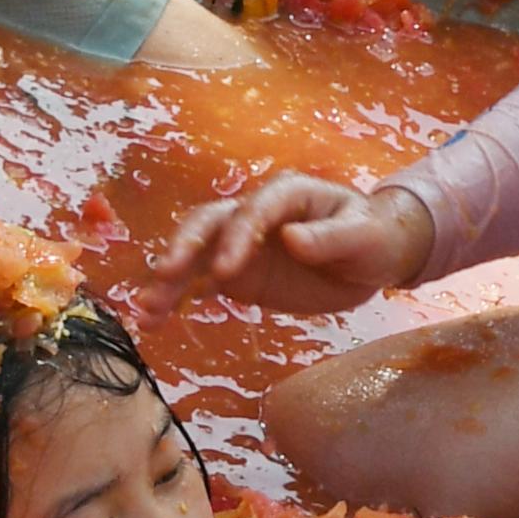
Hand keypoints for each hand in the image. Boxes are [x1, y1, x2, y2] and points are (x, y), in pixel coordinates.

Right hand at [142, 173, 434, 317]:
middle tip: (165, 277)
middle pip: (209, 223)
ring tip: (145, 311)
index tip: (227, 271)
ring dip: (168, 279)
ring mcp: (240, 243)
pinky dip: (176, 299)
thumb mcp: (363, 236)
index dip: (237, 237)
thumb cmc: (372, 236)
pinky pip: (199, 283)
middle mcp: (253, 214)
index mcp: (286, 195)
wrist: (372, 256)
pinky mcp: (236, 273)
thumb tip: (291, 238)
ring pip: (195, 254)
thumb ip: (330, 238)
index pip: (253, 211)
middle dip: (184, 248)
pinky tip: (153, 322)